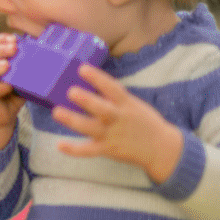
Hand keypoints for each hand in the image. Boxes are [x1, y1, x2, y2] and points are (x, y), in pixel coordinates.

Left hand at [52, 64, 182, 182]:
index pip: (112, 88)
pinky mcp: (108, 150)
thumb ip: (113, 97)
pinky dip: (74, 150)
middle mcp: (119, 118)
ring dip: (73, 120)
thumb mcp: (133, 105)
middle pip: (102, 109)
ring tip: (57, 112)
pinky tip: (59, 145)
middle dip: (87, 101)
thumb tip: (91, 82)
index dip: (98, 78)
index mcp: (127, 104)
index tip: (82, 68)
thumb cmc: (143, 121)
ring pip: (91, 128)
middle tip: (70, 92)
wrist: (161, 148)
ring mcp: (112, 135)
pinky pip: (89, 151)